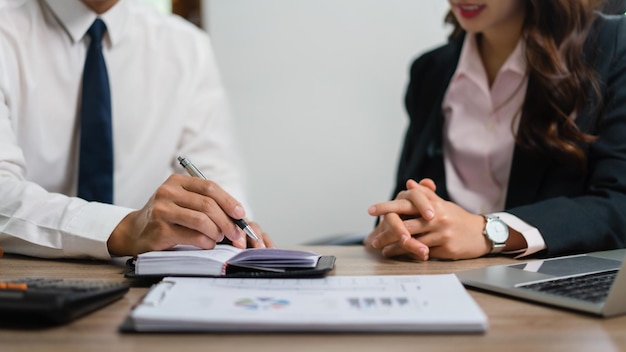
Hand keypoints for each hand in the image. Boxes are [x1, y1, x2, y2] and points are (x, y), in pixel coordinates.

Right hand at [106, 174, 269, 255]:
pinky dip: (206, 242)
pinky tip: (208, 245)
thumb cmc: (166, 217)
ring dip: (217, 232)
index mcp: (177, 181)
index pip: (209, 187)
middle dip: (227, 221)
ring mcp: (162, 210)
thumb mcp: (182, 202)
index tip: (241, 214)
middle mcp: (168, 192)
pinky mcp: (160, 230)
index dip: (229, 201)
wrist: (135, 232)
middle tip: (236, 234)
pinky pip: (193, 236)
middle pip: (208, 204)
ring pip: (202, 220)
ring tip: (219, 238)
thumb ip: (205, 203)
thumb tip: (238, 216)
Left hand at [365, 179, 489, 260]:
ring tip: (382, 249)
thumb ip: (425, 195)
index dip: (387, 207)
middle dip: (386, 232)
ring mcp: (441, 234)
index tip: (371, 211)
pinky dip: (408, 253)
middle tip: (372, 239)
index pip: (406, 204)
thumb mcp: (442, 203)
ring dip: (394, 246)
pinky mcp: (446, 249)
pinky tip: (399, 254)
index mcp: (434, 205)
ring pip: (412, 240)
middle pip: (405, 225)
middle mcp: (437, 218)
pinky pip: (422, 252)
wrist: (480, 234)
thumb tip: (409, 184)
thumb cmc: (457, 218)